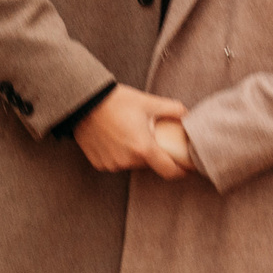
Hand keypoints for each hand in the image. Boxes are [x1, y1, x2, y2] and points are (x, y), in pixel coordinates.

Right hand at [72, 85, 190, 177]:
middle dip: (154, 154)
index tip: (186, 167)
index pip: (169, 171)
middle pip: (149, 164)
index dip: (181, 171)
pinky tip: (115, 138)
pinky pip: (116, 163)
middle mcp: (127, 160)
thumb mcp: (148, 102)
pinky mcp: (99, 163)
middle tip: (152, 137)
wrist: (83, 102)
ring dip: (135, 154)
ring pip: (132, 164)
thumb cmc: (117, 101)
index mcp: (143, 148)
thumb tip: (188, 116)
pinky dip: (119, 154)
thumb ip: (173, 109)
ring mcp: (112, 164)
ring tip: (130, 134)